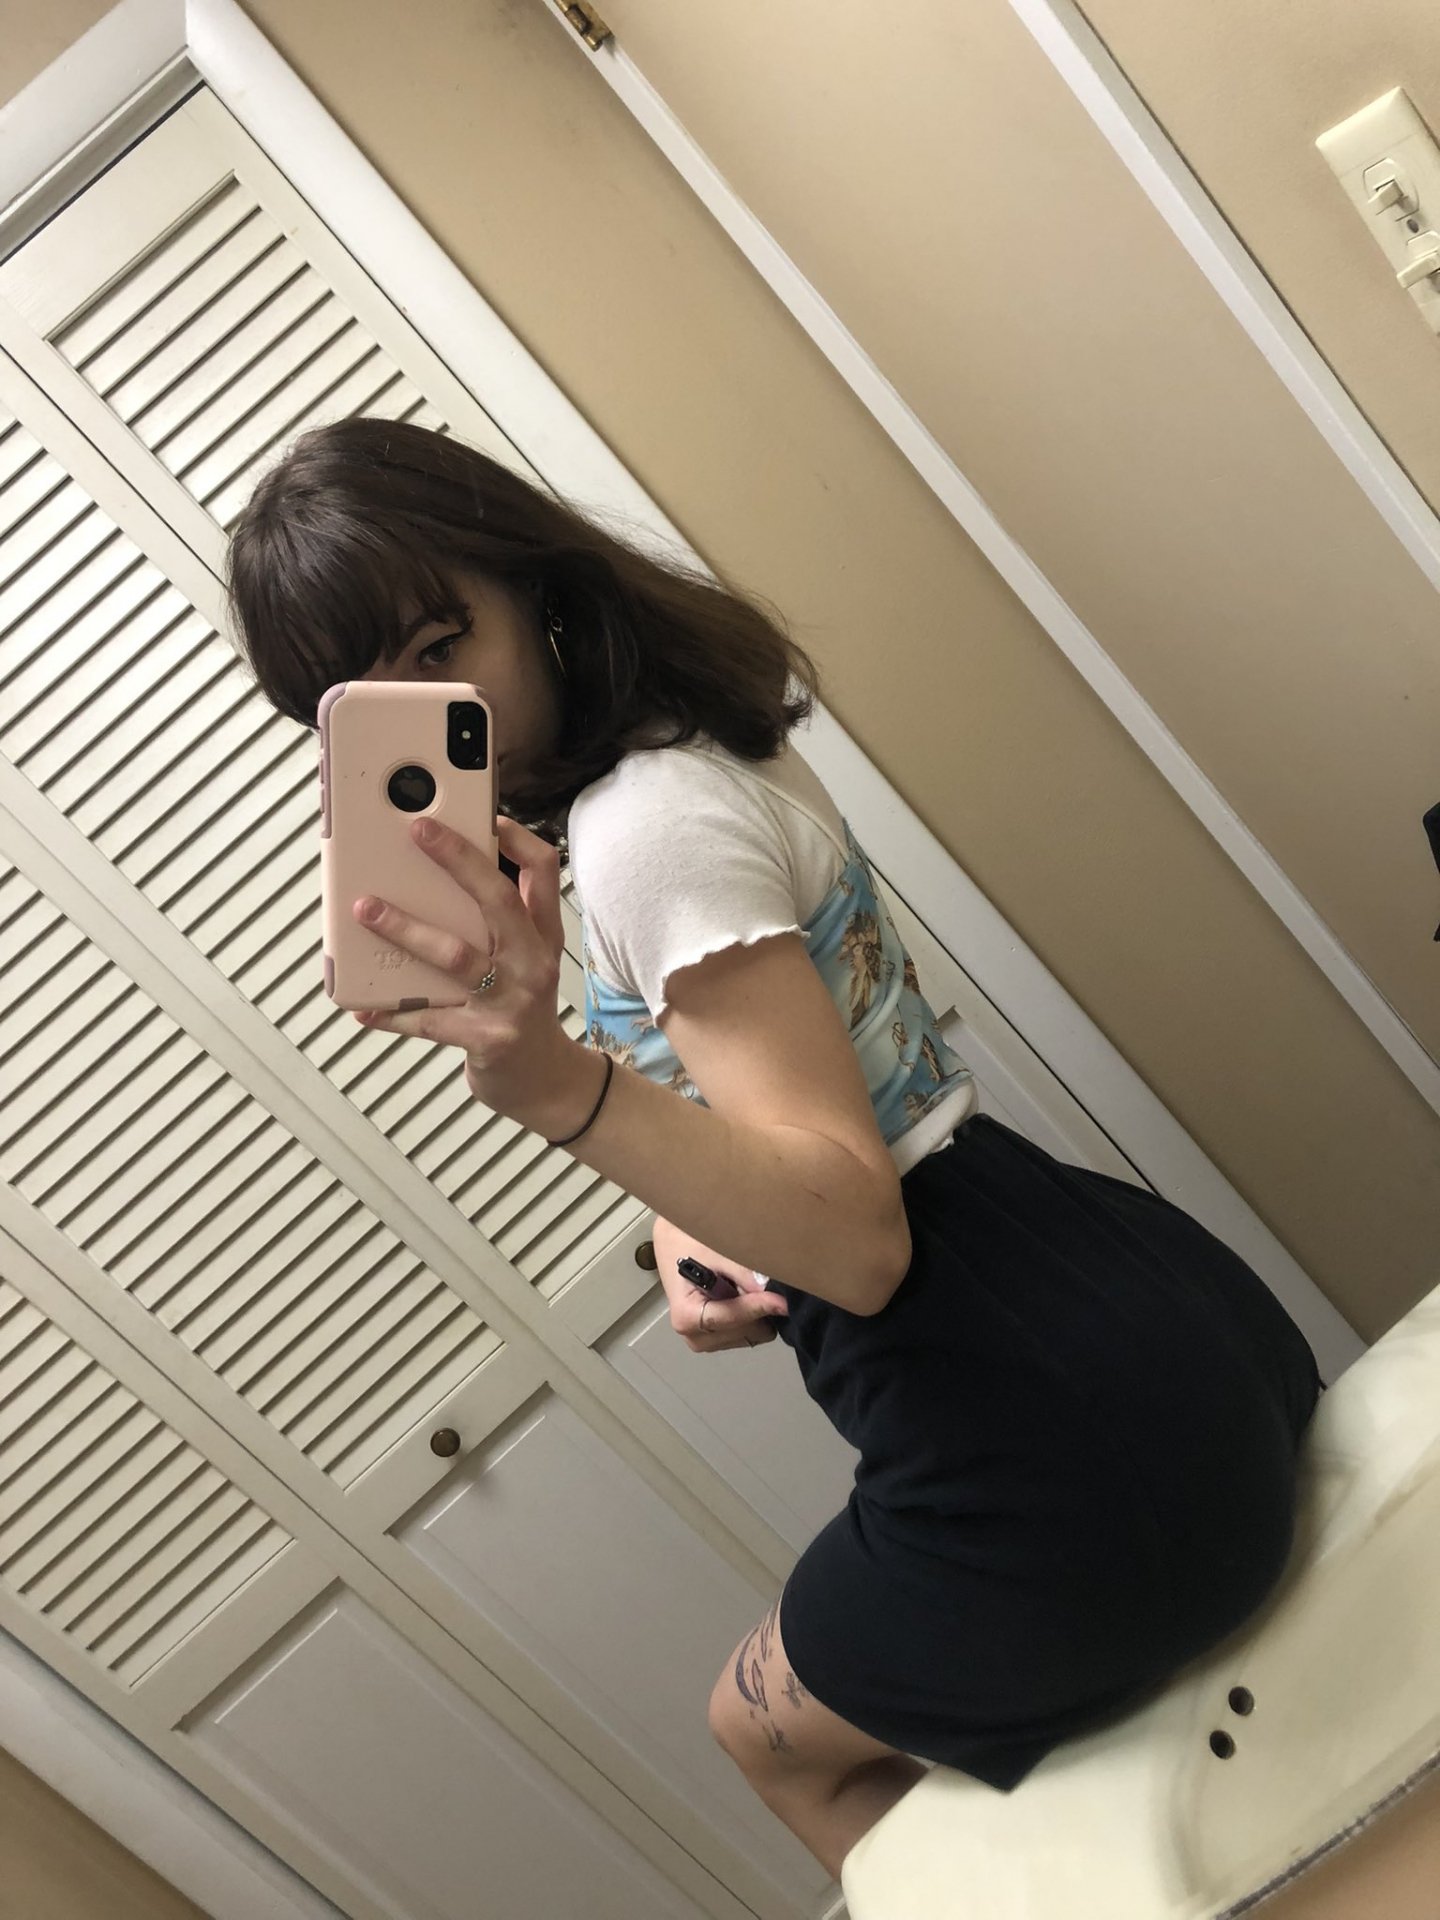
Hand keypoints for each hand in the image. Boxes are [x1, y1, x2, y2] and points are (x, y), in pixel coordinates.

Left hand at [349, 815, 596, 1136]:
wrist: (542, 1081)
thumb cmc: (517, 1007)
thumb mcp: (522, 958)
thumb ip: (494, 921)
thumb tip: (430, 876)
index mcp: (540, 934)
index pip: (543, 871)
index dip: (517, 838)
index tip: (485, 814)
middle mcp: (532, 961)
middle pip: (499, 898)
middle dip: (458, 859)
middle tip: (417, 829)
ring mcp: (511, 1000)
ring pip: (456, 954)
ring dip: (405, 928)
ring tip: (365, 908)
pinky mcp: (487, 1039)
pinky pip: (429, 1020)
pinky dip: (391, 1013)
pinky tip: (361, 1006)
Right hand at [651, 1217, 789, 1353]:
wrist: (673, 1241)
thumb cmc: (686, 1242)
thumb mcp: (713, 1250)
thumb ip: (739, 1271)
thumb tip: (766, 1288)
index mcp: (687, 1316)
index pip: (732, 1318)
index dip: (759, 1309)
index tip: (783, 1302)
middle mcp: (694, 1336)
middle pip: (747, 1333)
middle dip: (758, 1310)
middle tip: (756, 1282)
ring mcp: (705, 1340)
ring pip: (752, 1335)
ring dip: (756, 1312)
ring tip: (741, 1284)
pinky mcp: (715, 1338)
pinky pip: (748, 1332)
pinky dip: (752, 1314)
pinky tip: (739, 1292)